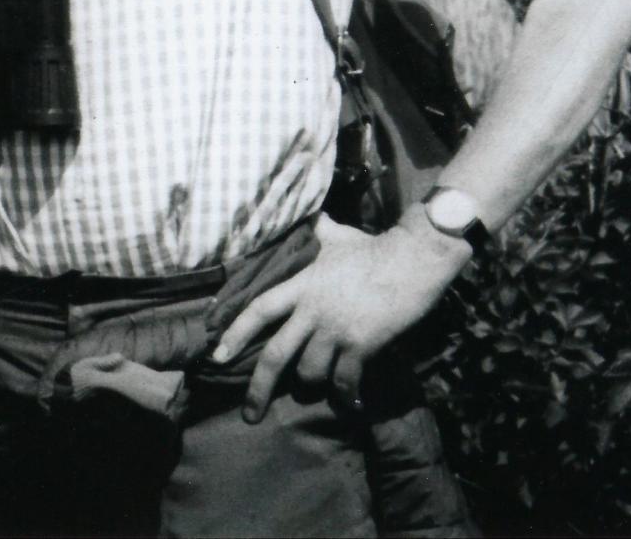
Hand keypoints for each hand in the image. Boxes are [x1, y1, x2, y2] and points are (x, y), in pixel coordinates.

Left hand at [212, 214, 465, 421]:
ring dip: (310, 385)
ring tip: (317, 388)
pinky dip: (346, 397)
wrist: (413, 259)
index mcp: (302, 284)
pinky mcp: (362, 345)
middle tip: (250, 414)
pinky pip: (345, 381)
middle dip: (258, 387)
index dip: (235, 332)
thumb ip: (316, 230)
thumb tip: (310, 216)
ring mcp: (337, 329)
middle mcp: (313, 310)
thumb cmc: (374, 246)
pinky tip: (352, 404)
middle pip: (276, 354)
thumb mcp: (337, 235)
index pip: (259, 308)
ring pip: (310, 372)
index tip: (217, 355)